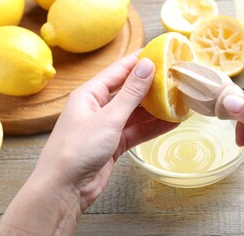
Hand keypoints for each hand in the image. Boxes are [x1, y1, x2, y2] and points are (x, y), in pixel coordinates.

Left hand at [37, 53, 178, 209]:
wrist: (65, 189)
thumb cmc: (78, 149)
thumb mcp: (108, 118)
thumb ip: (130, 93)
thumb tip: (147, 66)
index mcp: (90, 93)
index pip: (119, 70)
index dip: (139, 61)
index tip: (160, 53)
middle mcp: (99, 107)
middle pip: (129, 92)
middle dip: (151, 87)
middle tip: (175, 79)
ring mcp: (107, 126)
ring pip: (136, 113)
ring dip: (155, 109)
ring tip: (178, 102)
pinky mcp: (114, 144)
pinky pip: (136, 131)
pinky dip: (152, 128)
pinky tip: (171, 123)